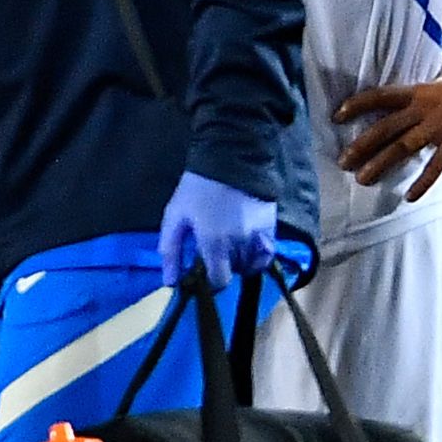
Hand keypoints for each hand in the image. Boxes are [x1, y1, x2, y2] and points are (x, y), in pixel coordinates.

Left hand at [157, 169, 277, 291]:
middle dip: (222, 267)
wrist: (229, 159)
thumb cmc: (196, 189)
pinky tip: (246, 248)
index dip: (209, 282)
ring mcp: (258, 236)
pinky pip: (267, 254)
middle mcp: (239, 244)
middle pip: (233, 272)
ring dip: (238, 261)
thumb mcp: (175, 216)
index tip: (202, 275)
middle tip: (212, 253)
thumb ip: (171, 250)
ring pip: (249, 264)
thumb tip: (170, 282)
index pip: (218, 280)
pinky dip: (257, 256)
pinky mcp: (271, 227)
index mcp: (214, 242)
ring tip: (227, 246)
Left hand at [337, 60, 441, 199]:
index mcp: (419, 92)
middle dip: (360, 145)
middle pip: (384, 127)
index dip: (357, 104)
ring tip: (362, 179)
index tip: (336, 115)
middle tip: (341, 162)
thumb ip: (429, 83)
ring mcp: (439, 124)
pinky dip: (422, 181)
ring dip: (380, 164)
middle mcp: (423, 108)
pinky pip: (436, 164)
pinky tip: (409, 197)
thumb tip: (423, 74)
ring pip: (402, 146)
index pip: (380, 96)